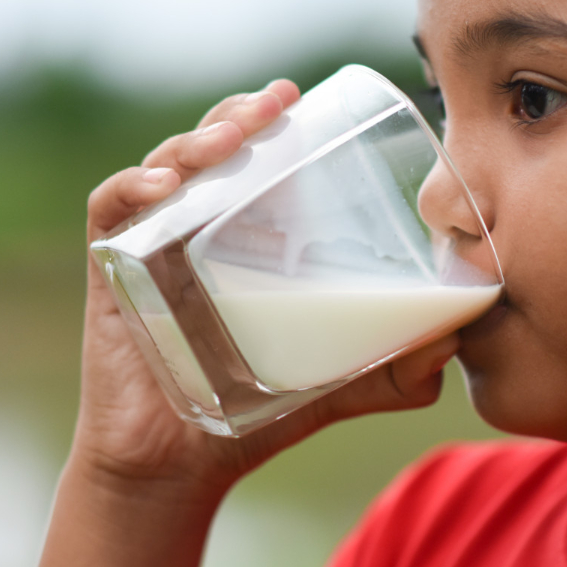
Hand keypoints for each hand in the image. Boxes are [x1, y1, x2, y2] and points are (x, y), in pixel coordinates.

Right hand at [74, 79, 459, 501]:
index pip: (250, 157)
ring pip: (164, 166)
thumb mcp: (334, 386)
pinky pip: (109, 210)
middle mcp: (191, 230)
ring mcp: (147, 246)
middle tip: (274, 102)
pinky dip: (132, 186)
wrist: (179, 471)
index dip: (268, 117)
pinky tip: (165, 186)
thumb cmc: (252, 418)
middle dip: (237, 114)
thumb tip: (456, 341)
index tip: (300, 95)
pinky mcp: (110, 271)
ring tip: (230, 136)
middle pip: (208, 147)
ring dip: (195, 140)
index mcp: (240, 239)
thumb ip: (393, 368)